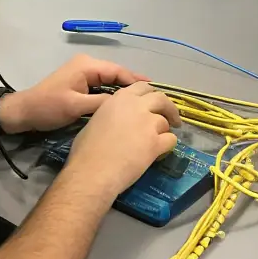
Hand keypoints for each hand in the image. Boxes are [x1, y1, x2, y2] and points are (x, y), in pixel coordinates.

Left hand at [0, 54, 147, 133]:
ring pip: (110, 80)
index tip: (155, 91)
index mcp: (87, 66)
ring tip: (143, 102)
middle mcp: (87, 65)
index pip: (118, 71)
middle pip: (116, 74)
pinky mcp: (80, 83)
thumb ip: (102, 103)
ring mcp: (83, 73)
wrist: (25, 112)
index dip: (136, 80)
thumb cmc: (49, 107)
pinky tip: (124, 105)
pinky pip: (102, 86)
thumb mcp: (76, 106)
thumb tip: (126, 104)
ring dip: (124, 90)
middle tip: (153, 98)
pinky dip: (113, 93)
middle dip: (133, 85)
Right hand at [65, 83, 180, 198]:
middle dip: (168, 108)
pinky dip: (168, 146)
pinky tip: (160, 153)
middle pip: (161, 99)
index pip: (142, 87)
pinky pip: (171, 140)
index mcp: (119, 98)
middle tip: (171, 118)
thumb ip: (114, 112)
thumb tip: (121, 119)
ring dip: (164, 130)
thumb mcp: (97, 119)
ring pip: (165, 122)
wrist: (93, 171)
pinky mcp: (155, 143)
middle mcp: (136, 106)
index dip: (150, 95)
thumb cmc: (86, 149)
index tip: (153, 103)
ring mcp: (147, 123)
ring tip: (157, 141)